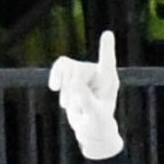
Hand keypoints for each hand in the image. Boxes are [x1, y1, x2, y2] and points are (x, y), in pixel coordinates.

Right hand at [47, 29, 123, 161]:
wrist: (91, 129)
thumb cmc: (98, 124)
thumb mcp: (94, 115)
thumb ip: (86, 100)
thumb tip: (74, 82)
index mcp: (108, 81)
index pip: (107, 63)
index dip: (106, 49)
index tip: (107, 34)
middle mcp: (98, 72)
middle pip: (76, 70)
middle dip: (70, 91)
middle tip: (77, 108)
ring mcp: (85, 72)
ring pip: (66, 68)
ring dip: (64, 91)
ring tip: (74, 106)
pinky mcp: (73, 75)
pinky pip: (59, 67)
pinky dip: (56, 78)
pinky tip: (54, 87)